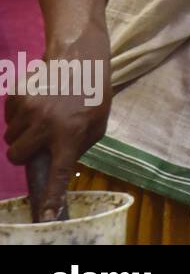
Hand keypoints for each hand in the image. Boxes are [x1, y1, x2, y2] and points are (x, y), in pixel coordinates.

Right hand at [4, 48, 110, 220]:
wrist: (80, 59)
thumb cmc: (92, 95)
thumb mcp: (96, 125)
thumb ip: (77, 147)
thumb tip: (56, 165)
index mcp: (72, 133)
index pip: (59, 172)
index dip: (52, 195)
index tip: (47, 214)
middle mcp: (47, 124)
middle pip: (16, 156)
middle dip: (25, 152)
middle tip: (41, 139)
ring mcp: (29, 109)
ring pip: (10, 138)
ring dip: (23, 132)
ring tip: (44, 116)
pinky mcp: (17, 96)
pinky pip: (7, 118)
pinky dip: (18, 115)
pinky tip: (37, 102)